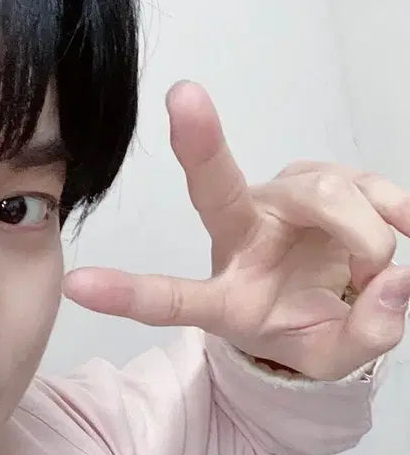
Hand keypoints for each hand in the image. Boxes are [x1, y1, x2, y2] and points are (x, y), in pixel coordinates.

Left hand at [63, 81, 409, 380]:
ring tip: (376, 271)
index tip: (78, 284)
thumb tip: (398, 282)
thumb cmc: (309, 329)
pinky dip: (393, 210)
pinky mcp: (320, 178)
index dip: (129, 294)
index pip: (172, 297)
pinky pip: (364, 183)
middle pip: (218, 190)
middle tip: (183, 97)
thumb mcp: (332, 358)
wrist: (334, 301)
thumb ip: (366, 334)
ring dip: (366, 234)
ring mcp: (278, 200)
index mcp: (227, 296)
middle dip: (198, 143)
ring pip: (322, 191)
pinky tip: (401, 227)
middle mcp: (241, 236)